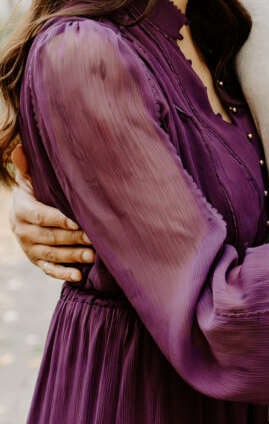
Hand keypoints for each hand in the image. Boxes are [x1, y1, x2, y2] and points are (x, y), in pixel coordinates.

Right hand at [9, 145, 93, 281]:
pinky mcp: (36, 261)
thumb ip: (26, 167)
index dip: (59, 220)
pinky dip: (63, 274)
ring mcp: (29, 249)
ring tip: (92, 256)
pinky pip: (48, 270)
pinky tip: (79, 276)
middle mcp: (23, 232)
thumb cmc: (34, 192)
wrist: (23, 214)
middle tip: (94, 239)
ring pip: (52, 255)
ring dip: (72, 257)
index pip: (41, 217)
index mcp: (22, 211)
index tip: (77, 222)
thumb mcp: (28, 179)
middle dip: (72, 240)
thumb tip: (18, 147)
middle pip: (50, 238)